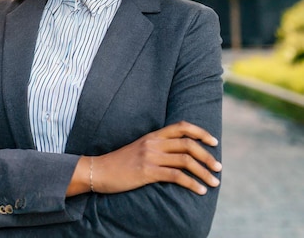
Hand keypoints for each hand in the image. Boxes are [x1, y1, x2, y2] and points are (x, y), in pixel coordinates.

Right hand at [83, 121, 220, 195]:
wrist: (99, 170)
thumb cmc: (120, 163)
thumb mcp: (139, 149)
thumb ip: (157, 148)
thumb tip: (178, 155)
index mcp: (153, 135)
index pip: (181, 127)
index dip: (201, 132)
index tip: (214, 142)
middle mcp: (153, 143)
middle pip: (188, 144)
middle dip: (207, 156)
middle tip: (218, 167)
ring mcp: (150, 156)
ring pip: (186, 160)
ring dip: (204, 172)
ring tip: (214, 182)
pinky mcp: (147, 172)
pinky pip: (176, 176)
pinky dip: (192, 184)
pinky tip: (200, 191)